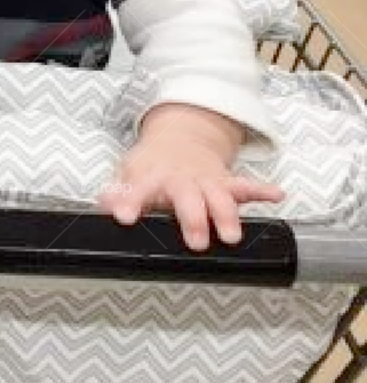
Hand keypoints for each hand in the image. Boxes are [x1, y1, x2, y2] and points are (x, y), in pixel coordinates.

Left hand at [98, 103, 282, 250]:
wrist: (179, 139)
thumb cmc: (152, 166)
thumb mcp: (129, 175)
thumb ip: (118, 194)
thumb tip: (105, 206)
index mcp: (152, 177)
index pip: (138, 189)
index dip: (130, 201)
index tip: (124, 217)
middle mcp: (181, 179)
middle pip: (188, 197)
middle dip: (194, 219)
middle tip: (197, 243)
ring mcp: (206, 180)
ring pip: (220, 196)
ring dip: (226, 214)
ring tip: (232, 237)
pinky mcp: (227, 183)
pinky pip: (247, 185)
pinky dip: (262, 190)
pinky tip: (276, 195)